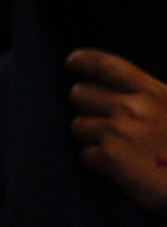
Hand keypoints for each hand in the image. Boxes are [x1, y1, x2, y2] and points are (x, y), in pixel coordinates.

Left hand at [68, 48, 166, 209]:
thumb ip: (148, 95)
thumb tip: (114, 88)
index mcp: (152, 93)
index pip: (106, 66)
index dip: (84, 61)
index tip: (72, 61)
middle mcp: (131, 108)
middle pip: (80, 93)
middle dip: (87, 106)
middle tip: (103, 119)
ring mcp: (118, 132)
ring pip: (78, 125)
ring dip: (90, 135)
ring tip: (113, 145)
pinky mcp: (110, 158)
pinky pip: (85, 154)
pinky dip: (96, 161)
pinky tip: (115, 165)